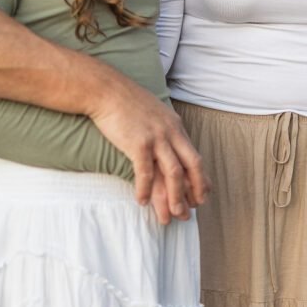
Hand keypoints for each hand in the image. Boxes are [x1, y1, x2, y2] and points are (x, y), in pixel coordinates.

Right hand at [90, 77, 208, 223]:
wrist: (106, 90)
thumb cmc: (125, 103)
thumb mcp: (154, 113)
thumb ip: (164, 130)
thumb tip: (167, 148)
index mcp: (176, 126)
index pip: (195, 157)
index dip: (200, 180)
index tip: (200, 197)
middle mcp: (171, 132)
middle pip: (191, 166)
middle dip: (193, 192)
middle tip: (189, 212)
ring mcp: (156, 138)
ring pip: (173, 173)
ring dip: (173, 197)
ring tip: (169, 216)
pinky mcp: (138, 143)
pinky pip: (145, 172)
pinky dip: (145, 190)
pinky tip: (142, 202)